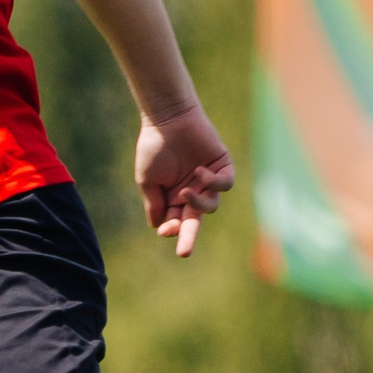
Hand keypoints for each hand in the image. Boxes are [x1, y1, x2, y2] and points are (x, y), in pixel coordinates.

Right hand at [134, 104, 234, 256]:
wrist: (168, 119)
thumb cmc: (153, 148)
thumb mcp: (147, 180)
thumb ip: (154, 203)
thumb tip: (159, 227)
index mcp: (172, 198)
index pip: (174, 222)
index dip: (171, 229)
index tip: (166, 229)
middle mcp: (191, 192)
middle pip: (193, 221)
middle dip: (188, 237)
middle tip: (183, 253)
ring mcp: (207, 181)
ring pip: (210, 206)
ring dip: (199, 204)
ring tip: (186, 192)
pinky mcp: (222, 167)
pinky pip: (225, 185)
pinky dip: (214, 183)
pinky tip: (200, 173)